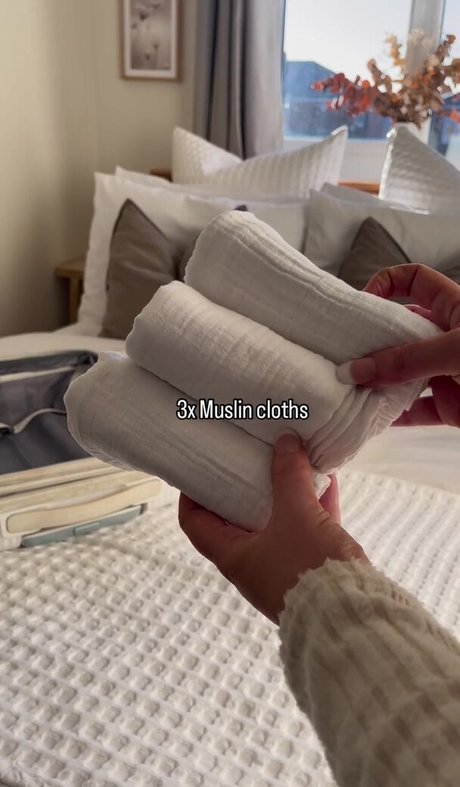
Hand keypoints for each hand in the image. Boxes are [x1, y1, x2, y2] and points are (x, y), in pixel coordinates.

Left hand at [178, 434, 367, 623]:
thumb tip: (285, 440)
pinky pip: (309, 529)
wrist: (353, 617)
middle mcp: (254, 563)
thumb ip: (289, 475)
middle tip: (250, 455)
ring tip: (292, 458)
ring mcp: (283, 567)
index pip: (194, 522)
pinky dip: (315, 504)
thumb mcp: (296, 514)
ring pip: (278, 521)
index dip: (192, 494)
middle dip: (247, 484)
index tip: (200, 467)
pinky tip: (328, 479)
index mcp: (233, 555)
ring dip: (286, 491)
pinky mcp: (313, 569)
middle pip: (238, 517)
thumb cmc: (309, 569)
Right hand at [336, 264, 459, 426]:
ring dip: (376, 381)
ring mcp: (445, 373)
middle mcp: (445, 338)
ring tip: (345, 386)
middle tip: (339, 351)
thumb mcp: (455, 350)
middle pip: (398, 331)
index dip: (386, 283)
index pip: (415, 280)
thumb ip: (407, 359)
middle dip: (369, 340)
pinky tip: (367, 419)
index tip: (359, 303)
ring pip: (401, 374)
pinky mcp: (449, 407)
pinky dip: (391, 417)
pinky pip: (413, 412)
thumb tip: (353, 370)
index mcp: (454, 308)